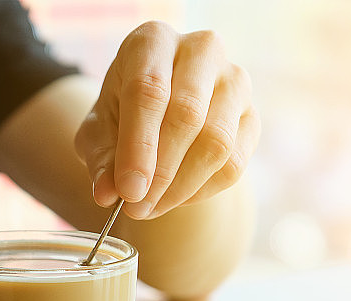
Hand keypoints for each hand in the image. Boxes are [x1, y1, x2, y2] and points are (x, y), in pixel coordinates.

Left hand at [75, 21, 259, 218]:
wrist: (157, 114)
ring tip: (150, 208)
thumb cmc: (121, 116)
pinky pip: (234, 163)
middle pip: (187, 115)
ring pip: (217, 142)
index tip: (128, 191)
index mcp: (152, 42)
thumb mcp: (98, 133)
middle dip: (160, 172)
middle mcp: (200, 50)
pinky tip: (174, 199)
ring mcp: (234, 81)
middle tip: (136, 207)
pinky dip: (202, 191)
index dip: (138, 147)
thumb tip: (107, 194)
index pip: (148, 91)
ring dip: (181, 186)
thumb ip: (101, 161)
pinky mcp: (252, 115)